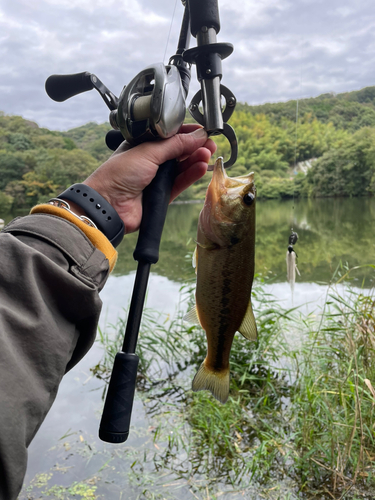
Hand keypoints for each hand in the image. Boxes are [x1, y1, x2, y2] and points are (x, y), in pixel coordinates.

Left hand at [83, 125, 215, 232]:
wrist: (109, 204)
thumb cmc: (118, 174)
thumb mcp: (148, 151)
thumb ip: (174, 144)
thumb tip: (197, 136)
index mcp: (142, 144)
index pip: (169, 135)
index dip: (187, 132)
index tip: (203, 131)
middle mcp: (150, 160)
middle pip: (178, 151)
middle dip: (195, 146)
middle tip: (210, 143)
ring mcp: (157, 178)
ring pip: (182, 167)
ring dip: (195, 159)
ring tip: (207, 154)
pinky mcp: (163, 195)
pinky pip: (181, 183)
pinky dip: (191, 175)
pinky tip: (201, 167)